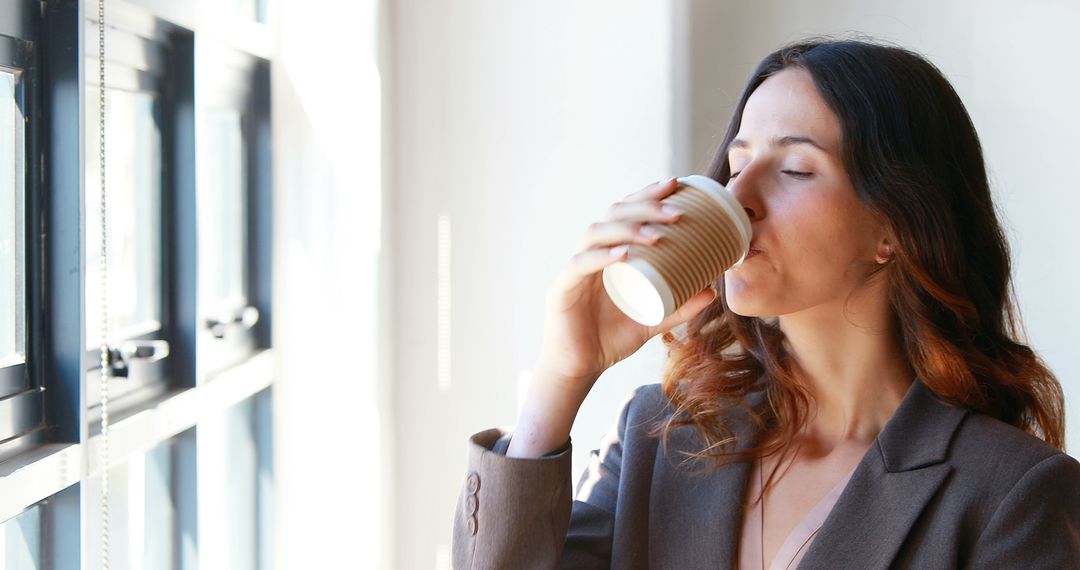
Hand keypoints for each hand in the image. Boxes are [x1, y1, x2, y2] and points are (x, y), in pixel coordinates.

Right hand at [507, 178, 716, 457]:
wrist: (579, 369)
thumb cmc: (610, 339)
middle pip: (612, 214)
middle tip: (677, 208)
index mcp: (607, 253)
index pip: (624, 212)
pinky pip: (580, 265)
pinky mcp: (561, 288)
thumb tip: (712, 292)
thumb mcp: (652, 320)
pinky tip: (624, 254)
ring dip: (628, 228)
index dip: (647, 195)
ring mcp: (573, 269)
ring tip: (659, 234)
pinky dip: (602, 256)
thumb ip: (678, 307)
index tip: (677, 184)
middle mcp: (589, 253)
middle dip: (645, 205)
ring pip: (596, 233)